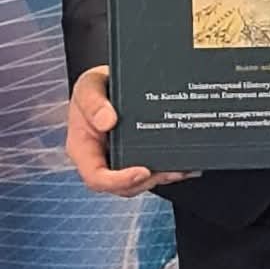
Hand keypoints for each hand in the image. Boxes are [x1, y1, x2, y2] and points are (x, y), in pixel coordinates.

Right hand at [66, 66, 198, 197]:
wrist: (108, 82)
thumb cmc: (94, 87)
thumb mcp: (89, 86)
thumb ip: (92, 102)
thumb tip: (107, 121)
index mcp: (83, 150)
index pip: (96, 177)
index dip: (120, 180)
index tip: (143, 171)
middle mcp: (100, 161)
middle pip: (123, 186)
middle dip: (149, 181)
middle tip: (171, 170)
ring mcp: (118, 161)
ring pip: (140, 182)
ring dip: (162, 178)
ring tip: (182, 169)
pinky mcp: (135, 158)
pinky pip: (151, 170)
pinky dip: (169, 169)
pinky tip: (186, 165)